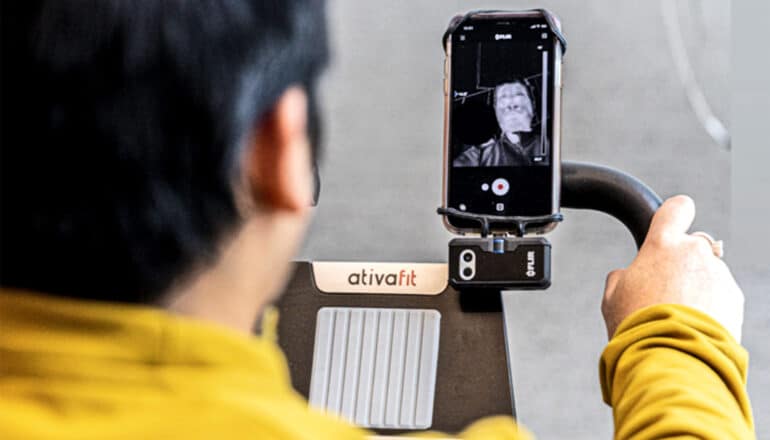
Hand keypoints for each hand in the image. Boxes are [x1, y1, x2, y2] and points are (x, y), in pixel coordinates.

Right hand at [601, 195, 743, 341]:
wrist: (671, 357)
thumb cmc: (639, 325)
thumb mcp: (612, 296)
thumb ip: (622, 276)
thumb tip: (627, 275)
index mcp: (662, 245)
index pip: (676, 208)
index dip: (674, 214)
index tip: (672, 220)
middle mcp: (694, 253)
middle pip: (692, 245)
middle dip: (682, 262)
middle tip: (665, 289)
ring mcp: (718, 275)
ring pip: (708, 272)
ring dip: (697, 288)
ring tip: (678, 316)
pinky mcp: (735, 298)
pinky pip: (721, 295)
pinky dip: (711, 306)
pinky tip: (693, 325)